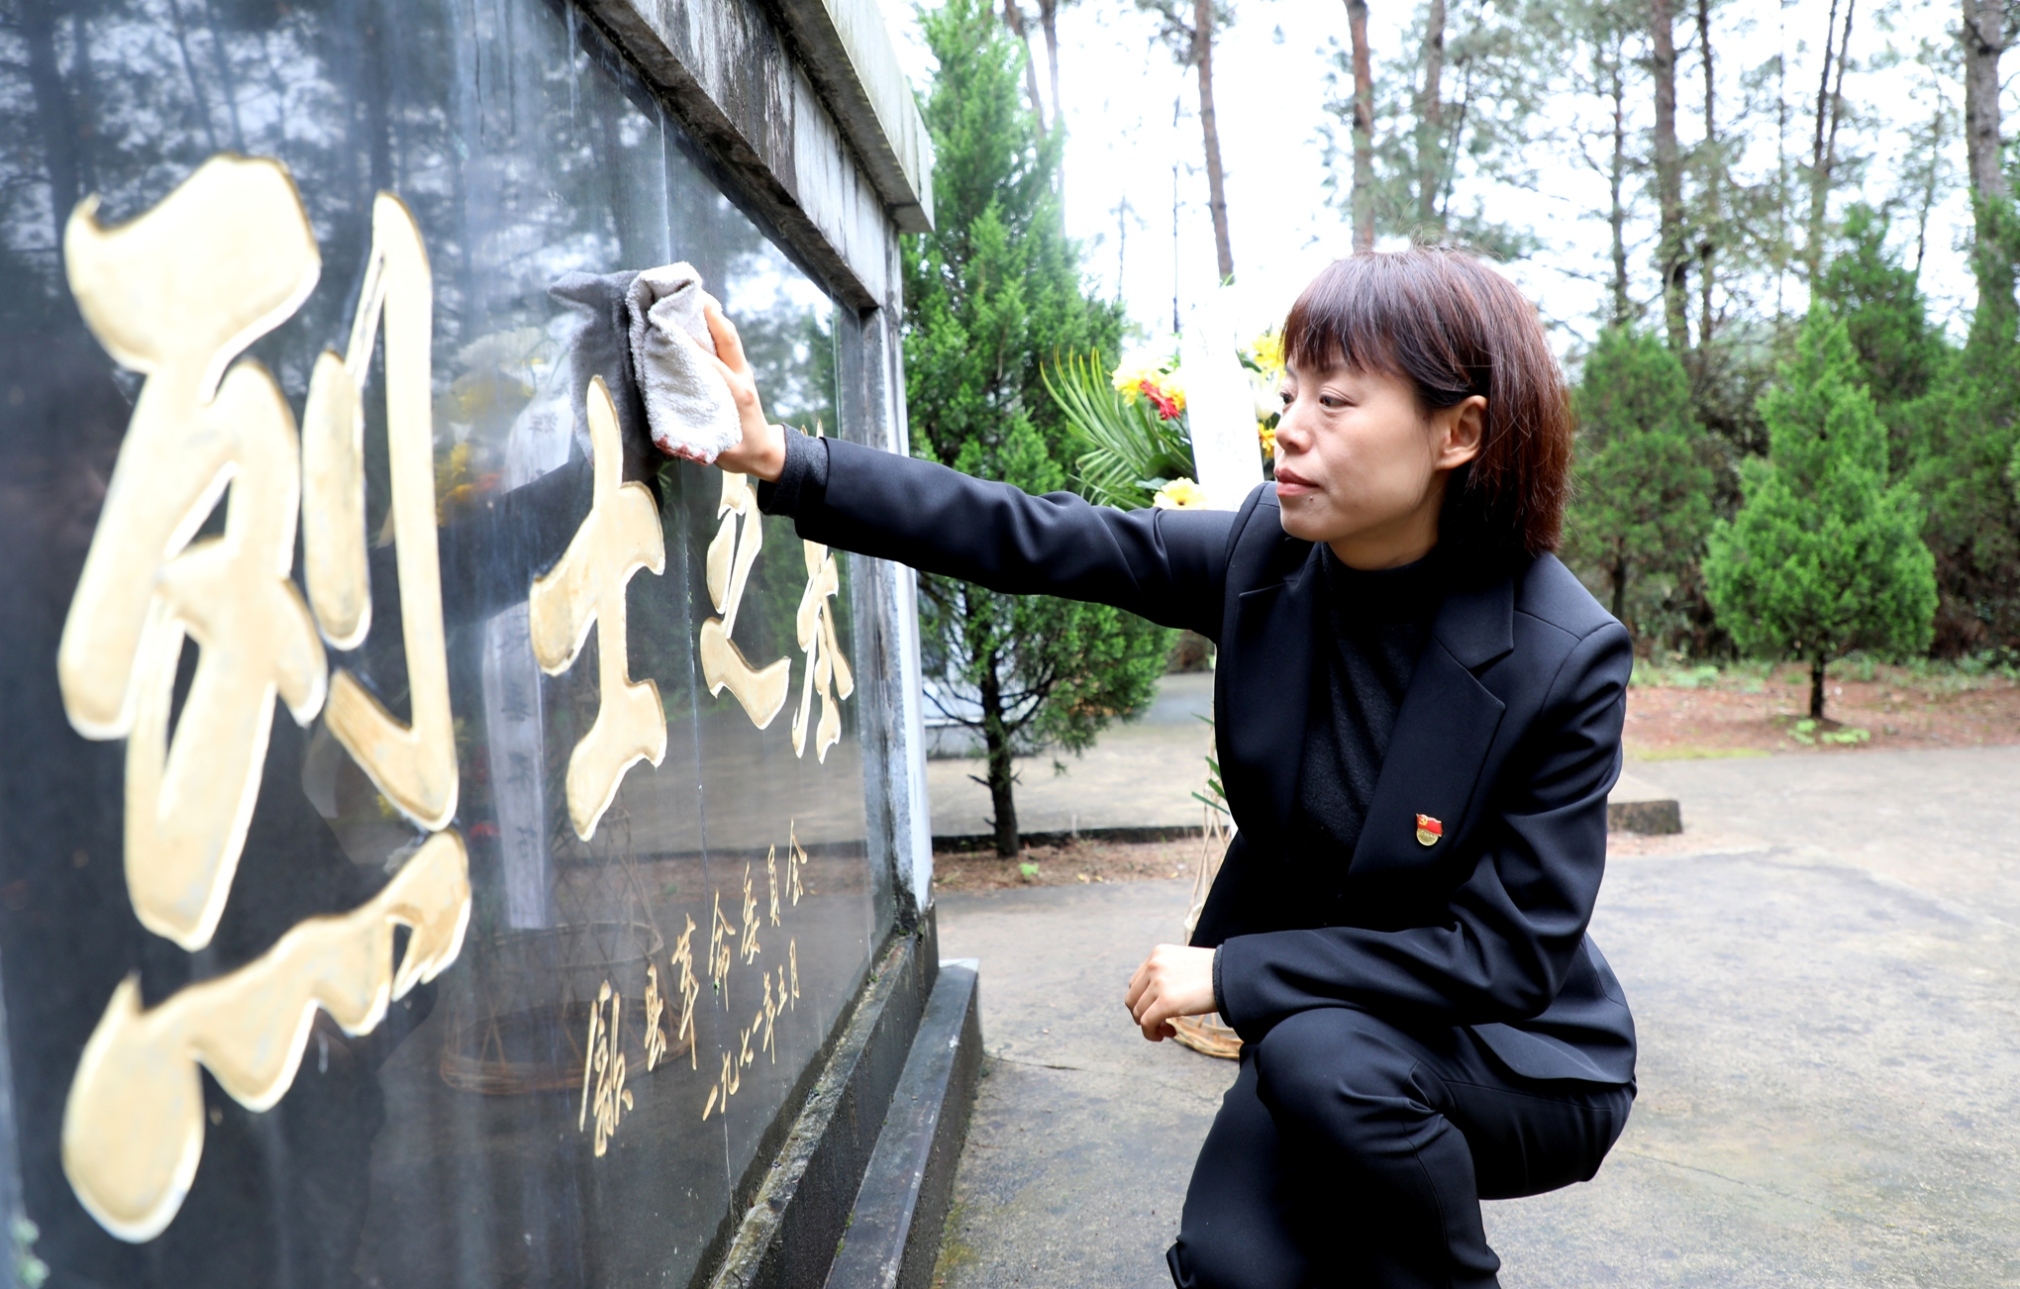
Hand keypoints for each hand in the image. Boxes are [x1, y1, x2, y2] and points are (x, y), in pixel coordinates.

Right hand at [669, 297, 785, 480]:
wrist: (767, 451)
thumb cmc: (741, 452)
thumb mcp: (722, 451)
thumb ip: (701, 438)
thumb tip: (672, 431)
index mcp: (738, 395)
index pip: (712, 365)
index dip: (691, 348)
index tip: (669, 332)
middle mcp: (742, 377)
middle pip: (727, 338)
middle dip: (709, 316)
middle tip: (688, 296)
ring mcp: (743, 371)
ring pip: (729, 336)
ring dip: (713, 315)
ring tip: (694, 296)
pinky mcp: (740, 370)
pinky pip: (728, 342)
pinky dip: (716, 325)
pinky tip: (702, 313)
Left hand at [1124, 945, 1216, 1041]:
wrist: (1234, 974)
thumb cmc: (1215, 973)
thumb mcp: (1184, 964)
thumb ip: (1167, 974)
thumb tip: (1156, 998)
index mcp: (1157, 954)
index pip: (1136, 983)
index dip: (1144, 1001)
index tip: (1159, 1010)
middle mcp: (1153, 965)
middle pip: (1132, 998)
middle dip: (1143, 1014)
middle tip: (1161, 1023)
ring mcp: (1158, 983)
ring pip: (1138, 1013)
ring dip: (1150, 1025)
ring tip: (1168, 1029)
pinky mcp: (1165, 1002)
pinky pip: (1147, 1023)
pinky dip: (1151, 1033)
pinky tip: (1169, 1033)